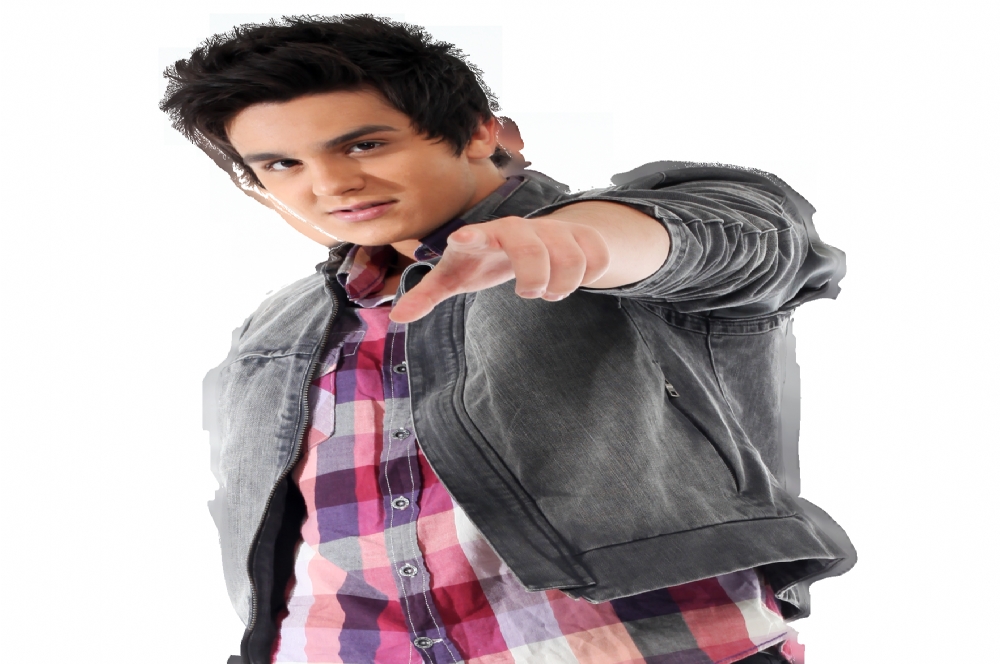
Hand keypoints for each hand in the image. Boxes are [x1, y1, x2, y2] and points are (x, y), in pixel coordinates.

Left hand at [388, 216, 610, 322]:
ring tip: (550, 291)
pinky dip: (589, 276)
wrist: (533, 237)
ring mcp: (554, 228)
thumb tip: (397, 317)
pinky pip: (597, 256)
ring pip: (571, 257)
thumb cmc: (486, 259)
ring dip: (563, 284)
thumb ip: (428, 294)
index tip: (460, 239)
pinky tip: (575, 280)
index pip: (478, 232)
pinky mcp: (582, 234)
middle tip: (528, 294)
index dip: (471, 236)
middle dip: (534, 279)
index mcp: (486, 236)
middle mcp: (522, 227)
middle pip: (532, 249)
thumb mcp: (457, 276)